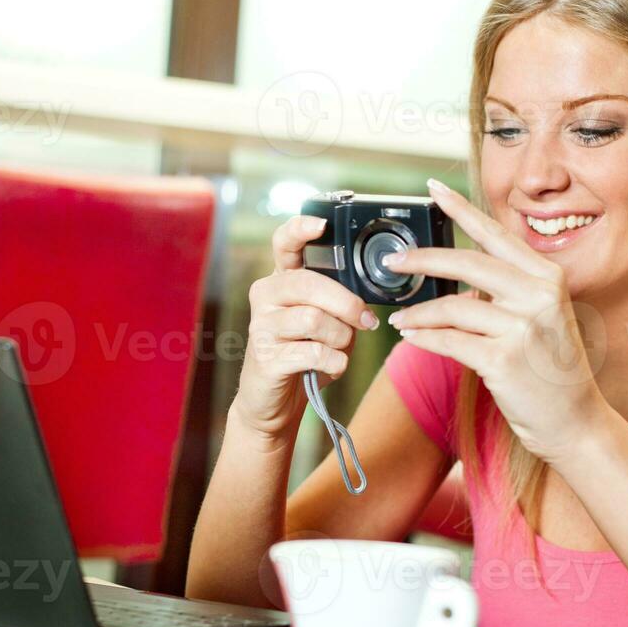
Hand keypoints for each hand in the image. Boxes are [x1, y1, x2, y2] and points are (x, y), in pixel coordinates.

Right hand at [234, 214, 378, 442]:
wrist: (274, 402)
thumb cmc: (306, 355)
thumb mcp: (327, 322)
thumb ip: (339, 304)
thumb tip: (366, 306)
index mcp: (281, 280)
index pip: (284, 243)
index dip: (300, 229)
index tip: (321, 224)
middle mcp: (265, 296)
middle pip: (309, 284)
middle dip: (347, 303)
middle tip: (366, 321)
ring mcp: (260, 326)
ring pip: (314, 319)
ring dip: (341, 338)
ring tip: (340, 349)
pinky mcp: (265, 357)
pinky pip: (313, 352)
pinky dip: (334, 362)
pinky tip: (331, 367)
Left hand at [385, 179, 606, 463]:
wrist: (573, 420)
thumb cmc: (549, 368)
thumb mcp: (540, 315)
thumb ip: (507, 288)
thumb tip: (456, 267)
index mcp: (547, 277)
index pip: (496, 235)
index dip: (461, 209)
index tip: (434, 187)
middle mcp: (539, 295)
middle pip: (468, 264)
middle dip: (423, 260)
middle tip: (393, 261)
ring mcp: (523, 328)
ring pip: (453, 307)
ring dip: (419, 313)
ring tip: (399, 318)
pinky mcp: (504, 360)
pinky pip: (450, 341)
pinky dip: (425, 338)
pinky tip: (411, 336)